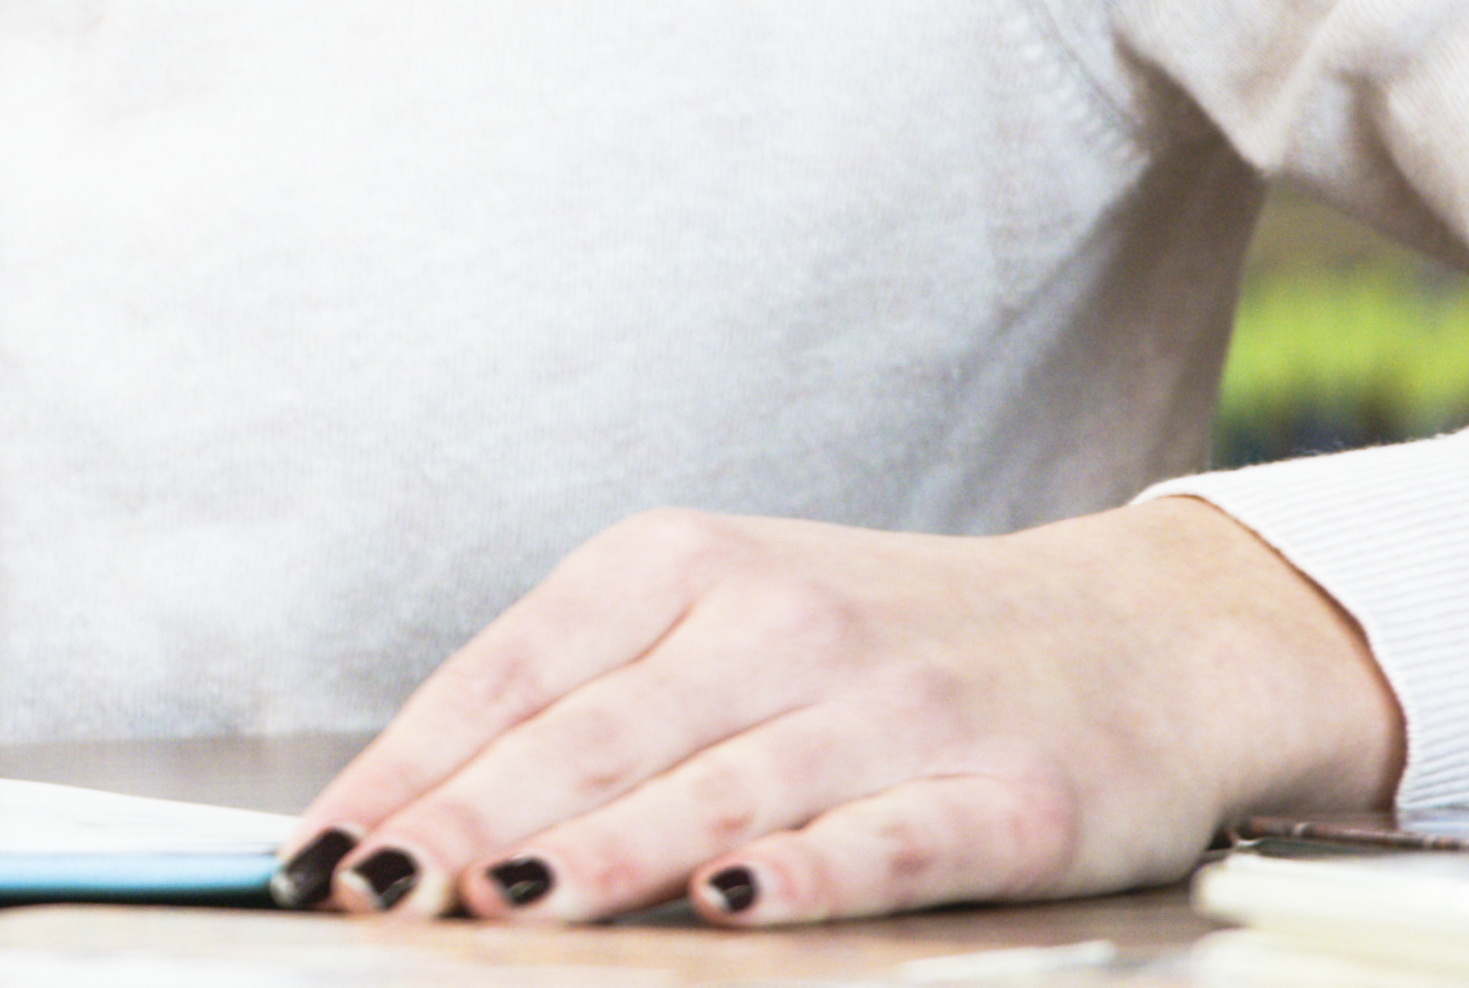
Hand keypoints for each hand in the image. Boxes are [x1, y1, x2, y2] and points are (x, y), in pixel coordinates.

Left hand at [280, 498, 1405, 925]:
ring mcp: (893, 710)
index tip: (325, 848)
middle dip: (468, 822)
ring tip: (501, 902)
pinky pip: (888, 841)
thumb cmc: (886, 643)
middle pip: (593, 738)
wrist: (1143, 635)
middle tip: (377, 893)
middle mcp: (777, 622)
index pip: (510, 675)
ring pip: (717, 789)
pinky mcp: (1005, 798)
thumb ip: (581, 700)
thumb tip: (413, 801)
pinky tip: (735, 904)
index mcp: (681, 565)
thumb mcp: (718, 621)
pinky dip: (808, 872)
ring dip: (602, 852)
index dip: (411, 768)